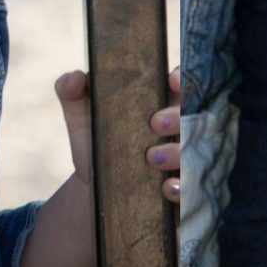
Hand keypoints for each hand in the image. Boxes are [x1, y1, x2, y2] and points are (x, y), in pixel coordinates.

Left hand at [54, 66, 180, 203]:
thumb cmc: (93, 140)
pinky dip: (182, 187)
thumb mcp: (79, 115)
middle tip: (153, 123)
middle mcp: (176, 128)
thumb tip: (74, 77)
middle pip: (192, 116)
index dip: (182, 78)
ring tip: (151, 158)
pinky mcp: (182, 189)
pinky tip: (164, 187)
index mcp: (157, 101)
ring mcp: (182, 158)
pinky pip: (193, 187)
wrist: (94, 187)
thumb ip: (70, 90)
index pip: (180, 83)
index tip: (171, 80)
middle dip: (177, 118)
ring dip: (178, 152)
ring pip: (195, 151)